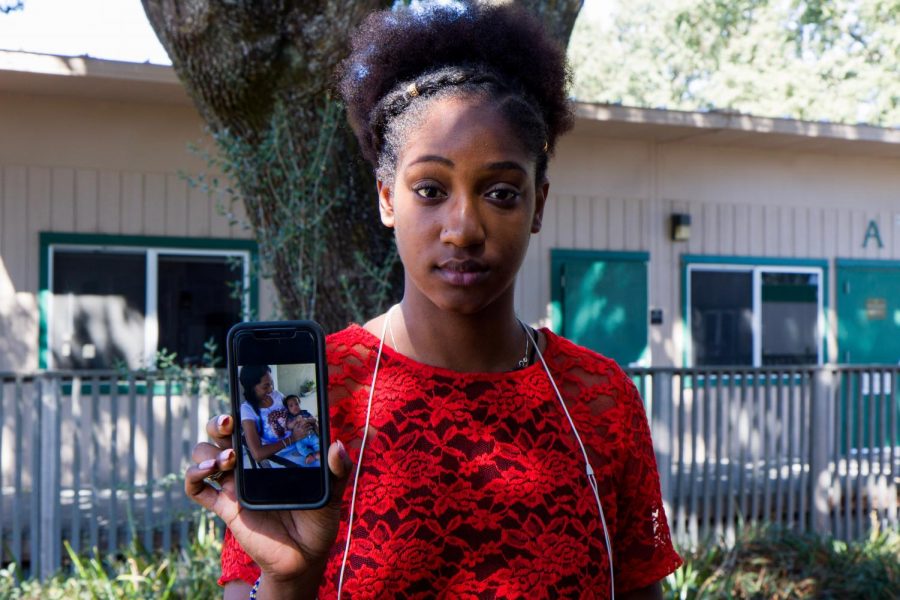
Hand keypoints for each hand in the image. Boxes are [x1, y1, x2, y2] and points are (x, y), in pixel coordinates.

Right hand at [185, 414, 353, 593]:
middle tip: (230, 424)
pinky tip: (206, 474)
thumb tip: (337, 445)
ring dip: (208, 452)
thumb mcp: (332, 491)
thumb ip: (337, 468)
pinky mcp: (225, 506)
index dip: (241, 409)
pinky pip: (197, 489)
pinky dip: (193, 477)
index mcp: (270, 453)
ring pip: (203, 455)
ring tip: (228, 459)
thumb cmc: (317, 518)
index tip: (245, 403)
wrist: (305, 555)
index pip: (249, 423)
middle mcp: (248, 464)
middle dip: (217, 422)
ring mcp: (234, 484)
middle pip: (218, 433)